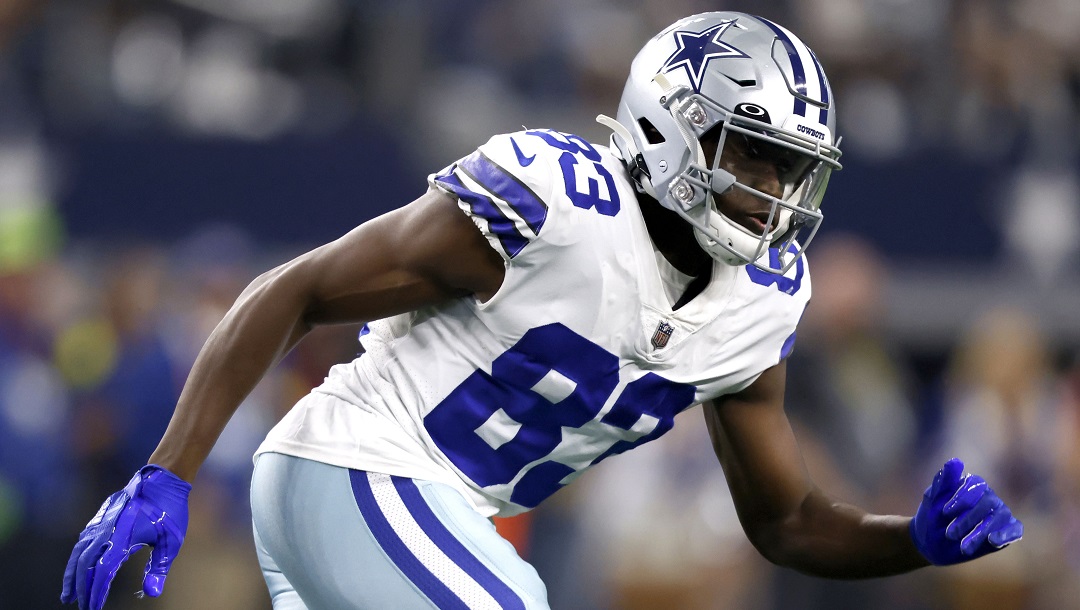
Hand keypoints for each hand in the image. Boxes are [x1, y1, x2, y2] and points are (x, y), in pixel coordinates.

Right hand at [61, 465, 190, 609]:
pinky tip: (77, 568)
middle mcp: (106, 530)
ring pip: (79, 552)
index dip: (96, 592)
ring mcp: (101, 522)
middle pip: (85, 564)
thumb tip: (152, 592)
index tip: (93, 608)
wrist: (162, 479)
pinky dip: (77, 558)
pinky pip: (83, 541)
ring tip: (67, 595)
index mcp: (122, 538)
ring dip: (72, 574)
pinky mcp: (101, 517)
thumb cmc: (170, 510)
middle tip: (80, 606)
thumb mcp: (171, 541)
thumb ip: (158, 567)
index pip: (102, 572)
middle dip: (81, 588)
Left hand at [910, 458, 1022, 565]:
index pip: (975, 484)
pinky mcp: (1007, 531)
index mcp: (971, 485)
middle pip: (988, 502)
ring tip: (963, 547)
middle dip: (968, 519)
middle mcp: (988, 497)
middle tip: (950, 534)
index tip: (945, 513)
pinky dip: (1006, 534)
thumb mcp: (932, 502)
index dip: (961, 498)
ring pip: (999, 517)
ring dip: (981, 532)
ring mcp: (999, 513)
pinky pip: (1015, 529)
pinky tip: (992, 541)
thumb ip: (943, 482)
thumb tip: (955, 461)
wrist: (932, 544)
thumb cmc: (932, 519)